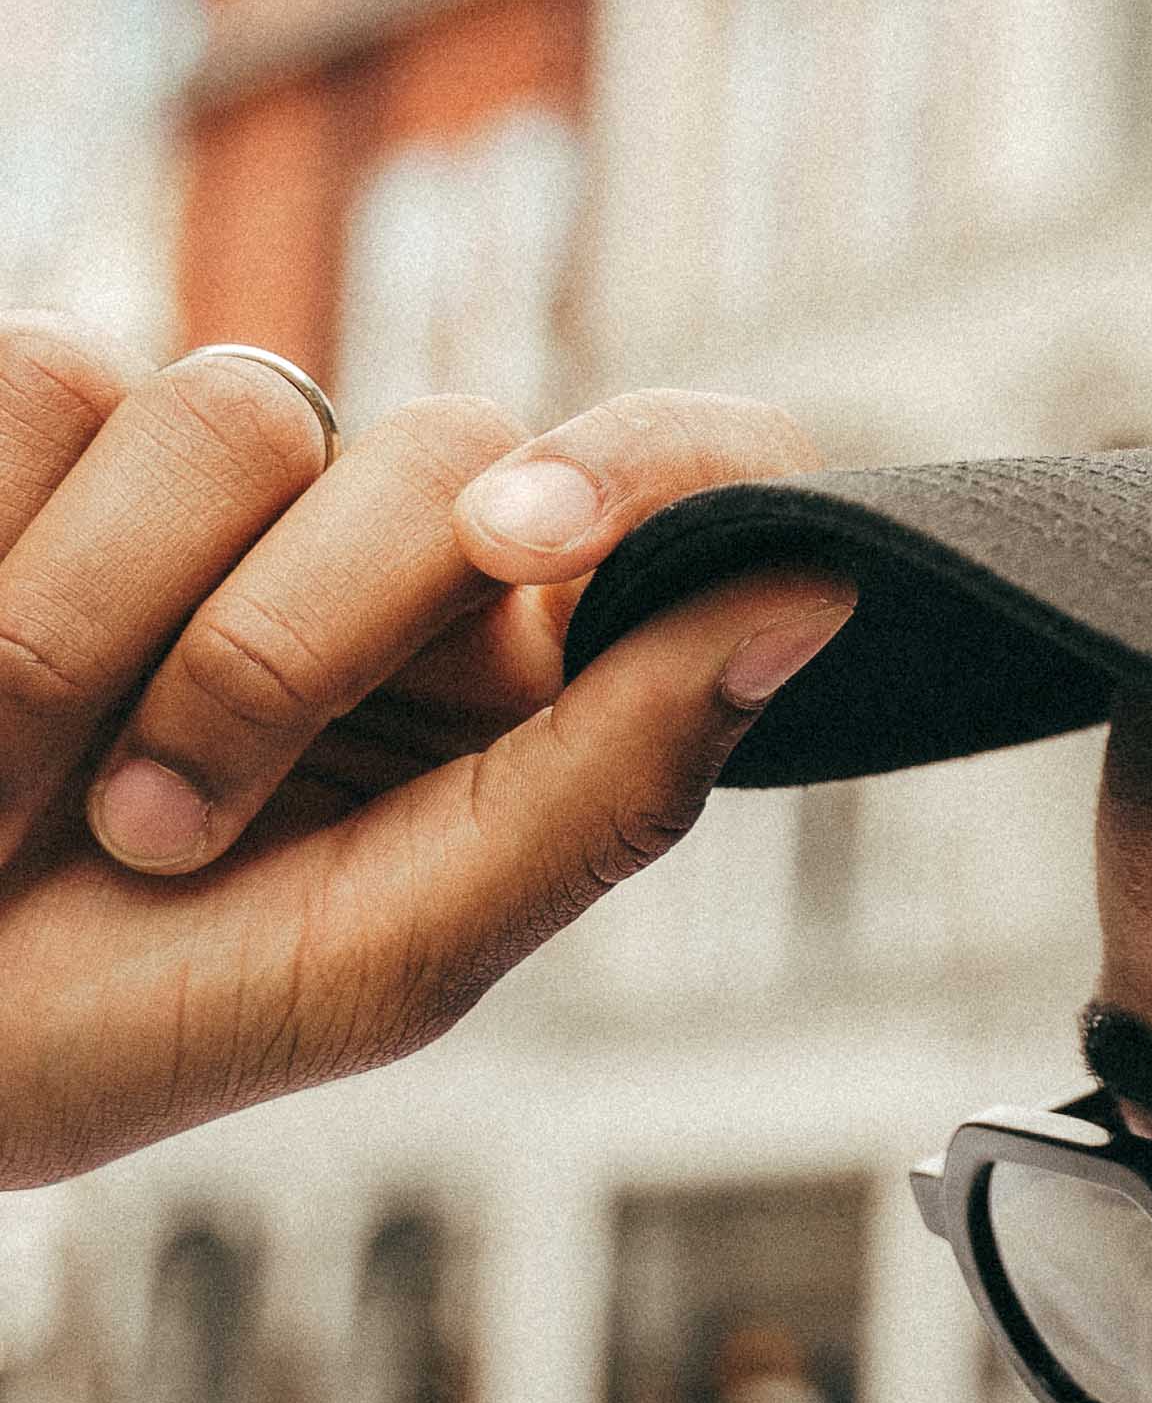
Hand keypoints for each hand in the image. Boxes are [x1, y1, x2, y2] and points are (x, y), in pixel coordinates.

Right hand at [0, 333, 851, 1187]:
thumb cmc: (124, 1017)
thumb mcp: (387, 953)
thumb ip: (615, 785)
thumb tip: (821, 592)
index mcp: (510, 667)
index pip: (687, 483)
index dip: (656, 471)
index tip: (534, 545)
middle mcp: (377, 537)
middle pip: (446, 453)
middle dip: (290, 648)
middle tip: (161, 836)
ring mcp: (204, 465)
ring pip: (236, 406)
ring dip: (100, 636)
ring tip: (26, 800)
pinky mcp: (33, 407)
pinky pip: (49, 386)